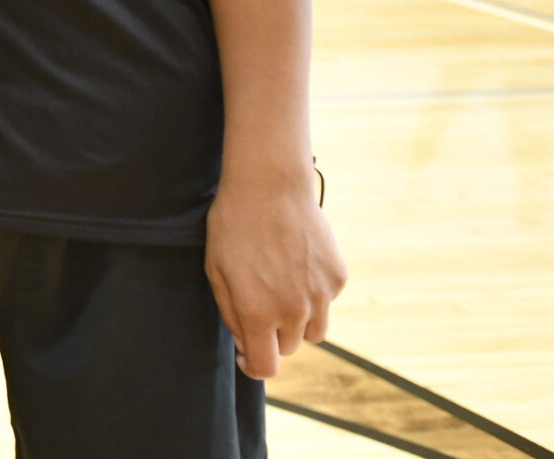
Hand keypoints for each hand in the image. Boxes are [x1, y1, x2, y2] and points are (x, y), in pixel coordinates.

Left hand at [205, 163, 346, 378]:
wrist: (270, 185)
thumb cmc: (234, 225)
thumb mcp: (216, 271)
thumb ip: (231, 314)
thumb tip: (246, 345)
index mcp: (257, 312)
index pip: (265, 367)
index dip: (254, 365)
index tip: (247, 353)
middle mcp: (293, 311)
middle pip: (288, 348)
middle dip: (272, 335)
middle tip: (259, 303)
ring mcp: (321, 295)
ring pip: (313, 331)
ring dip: (297, 320)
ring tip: (280, 286)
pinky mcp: (338, 277)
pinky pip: (326, 301)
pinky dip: (313, 293)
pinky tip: (296, 262)